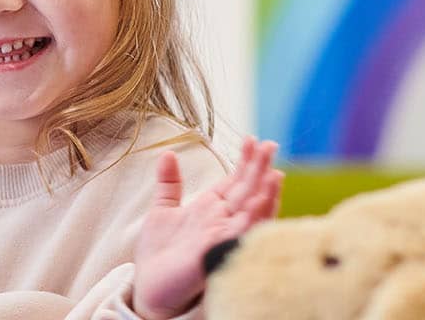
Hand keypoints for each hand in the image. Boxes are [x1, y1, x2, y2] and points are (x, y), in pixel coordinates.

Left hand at [133, 137, 282, 318]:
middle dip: (259, 168)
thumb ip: (168, 183)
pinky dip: (252, 218)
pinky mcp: (219, 251)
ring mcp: (224, 236)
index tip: (252, 139)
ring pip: (253, 212)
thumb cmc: (158, 253)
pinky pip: (241, 233)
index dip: (245, 161)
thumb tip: (167, 153)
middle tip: (271, 144)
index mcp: (211, 208)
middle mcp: (223, 221)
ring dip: (265, 193)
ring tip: (275, 171)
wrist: (149, 286)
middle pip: (248, 190)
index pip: (235, 180)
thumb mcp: (162, 210)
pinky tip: (260, 201)